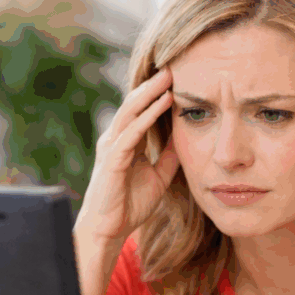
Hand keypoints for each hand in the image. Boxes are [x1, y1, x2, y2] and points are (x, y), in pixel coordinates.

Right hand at [76, 68, 180, 244]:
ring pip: (131, 111)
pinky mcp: (113, 159)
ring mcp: (112, 146)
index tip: (178, 77)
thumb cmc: (130, 204)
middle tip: (174, 65)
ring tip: (169, 75)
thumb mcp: (158, 175)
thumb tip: (185, 139)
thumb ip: (169, 156)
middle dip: (154, 84)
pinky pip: (133, 131)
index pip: (142, 110)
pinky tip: (163, 102)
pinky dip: (149, 115)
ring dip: (151, 92)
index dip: (157, 93)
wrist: (109, 229)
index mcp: (126, 141)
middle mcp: (116, 138)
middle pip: (135, 103)